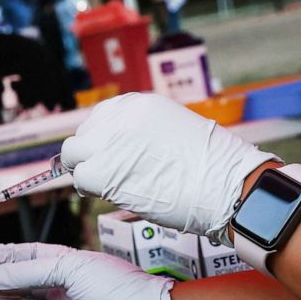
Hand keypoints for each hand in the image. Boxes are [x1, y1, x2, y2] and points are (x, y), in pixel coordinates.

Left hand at [61, 93, 277, 243]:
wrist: (226, 187)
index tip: (111, 154)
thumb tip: (116, 149)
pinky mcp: (101, 170)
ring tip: (109, 184)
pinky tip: (111, 194)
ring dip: (86, 169)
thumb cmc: (211, 167)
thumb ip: (141, 133)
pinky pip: (80, 178)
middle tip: (109, 173)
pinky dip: (89, 188)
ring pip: (74, 153)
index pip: (102, 116)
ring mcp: (107, 142)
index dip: (104, 138)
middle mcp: (118, 117)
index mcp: (137, 104)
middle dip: (93, 153)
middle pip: (85, 133)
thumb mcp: (173, 130)